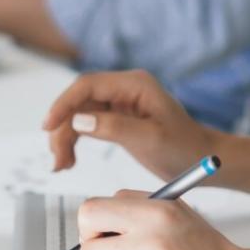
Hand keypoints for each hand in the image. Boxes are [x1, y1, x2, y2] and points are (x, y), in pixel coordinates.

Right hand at [42, 69, 216, 179]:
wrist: (201, 158)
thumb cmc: (183, 147)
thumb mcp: (150, 140)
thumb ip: (114, 127)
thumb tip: (79, 120)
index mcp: (135, 84)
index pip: (88, 85)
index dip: (64, 104)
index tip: (48, 126)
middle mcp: (126, 88)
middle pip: (79, 100)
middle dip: (63, 127)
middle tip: (57, 159)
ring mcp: (121, 101)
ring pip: (79, 113)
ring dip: (66, 137)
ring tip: (62, 165)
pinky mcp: (118, 117)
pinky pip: (87, 123)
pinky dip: (75, 140)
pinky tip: (69, 159)